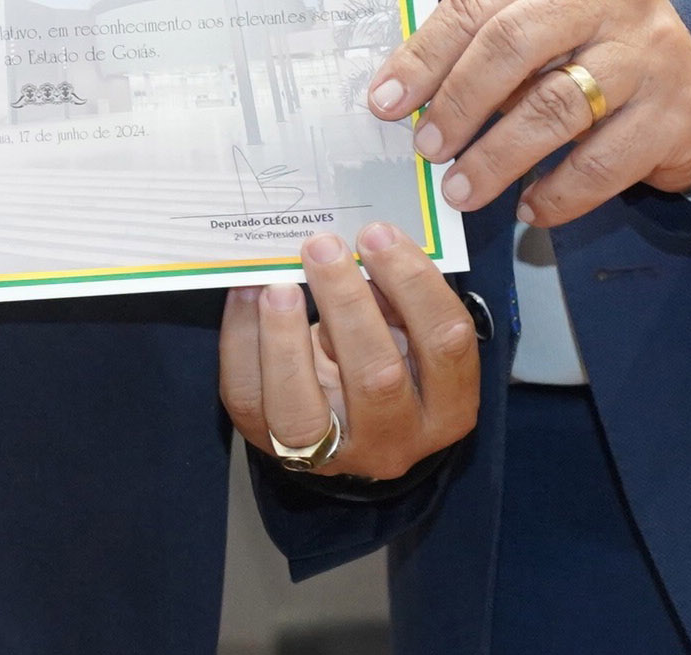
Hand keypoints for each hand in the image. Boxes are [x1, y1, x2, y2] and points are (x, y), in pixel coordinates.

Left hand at [218, 224, 479, 481]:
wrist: (340, 422)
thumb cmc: (381, 356)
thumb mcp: (404, 332)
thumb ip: (393, 300)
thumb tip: (357, 248)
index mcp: (447, 407)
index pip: (445, 344)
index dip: (414, 285)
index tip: (378, 234)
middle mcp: (397, 441)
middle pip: (377, 377)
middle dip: (347, 303)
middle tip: (322, 247)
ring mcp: (333, 455)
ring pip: (304, 407)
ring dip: (287, 335)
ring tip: (279, 283)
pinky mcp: (273, 445)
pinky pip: (250, 396)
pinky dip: (243, 338)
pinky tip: (246, 293)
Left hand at [367, 0, 690, 227]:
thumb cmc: (596, 40)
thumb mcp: (546, 12)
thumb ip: (486, 36)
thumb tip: (405, 93)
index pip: (478, 1)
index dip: (425, 55)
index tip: (386, 101)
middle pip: (515, 43)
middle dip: (459, 101)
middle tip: (427, 147)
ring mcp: (650, 54)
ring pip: (558, 106)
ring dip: (498, 156)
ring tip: (461, 189)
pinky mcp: (677, 114)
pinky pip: (604, 163)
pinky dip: (557, 193)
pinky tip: (528, 207)